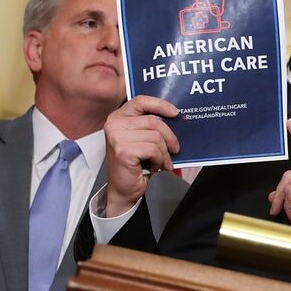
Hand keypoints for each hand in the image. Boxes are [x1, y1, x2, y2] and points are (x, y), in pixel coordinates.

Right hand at [103, 96, 179, 216]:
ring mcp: (117, 137)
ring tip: (162, 162)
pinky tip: (154, 167)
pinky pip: (153, 150)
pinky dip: (159, 160)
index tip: (175, 113)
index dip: (160, 105)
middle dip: (169, 137)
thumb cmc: (134, 165)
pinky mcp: (124, 151)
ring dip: (164, 153)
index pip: (140, 101)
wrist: (122, 189)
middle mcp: (114, 124)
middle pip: (153, 121)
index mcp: (117, 117)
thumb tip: (174, 118)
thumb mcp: (140, 139)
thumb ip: (149, 127)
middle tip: (174, 150)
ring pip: (156, 137)